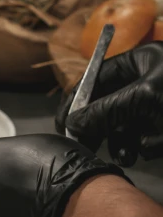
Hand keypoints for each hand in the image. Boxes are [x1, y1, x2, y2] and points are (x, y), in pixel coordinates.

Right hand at [56, 43, 162, 160]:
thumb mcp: (143, 97)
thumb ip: (105, 110)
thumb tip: (73, 123)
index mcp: (141, 61)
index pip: (96, 77)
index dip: (77, 99)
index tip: (63, 122)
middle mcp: (146, 81)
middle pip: (107, 104)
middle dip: (100, 126)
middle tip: (84, 144)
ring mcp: (156, 105)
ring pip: (126, 127)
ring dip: (123, 143)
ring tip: (126, 154)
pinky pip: (145, 139)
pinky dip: (148, 145)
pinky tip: (156, 144)